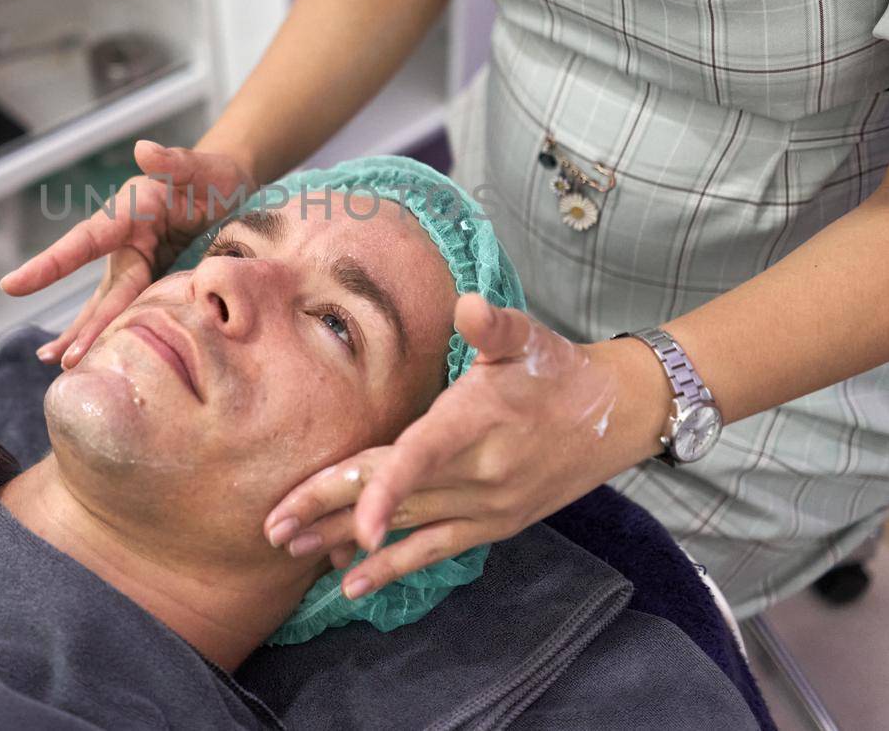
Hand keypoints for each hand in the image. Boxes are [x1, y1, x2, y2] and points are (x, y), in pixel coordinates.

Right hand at [0, 140, 255, 366]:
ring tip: (58, 364)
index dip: (50, 265)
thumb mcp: (201, 167)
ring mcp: (134, 261)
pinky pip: (127, 309)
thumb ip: (174, 160)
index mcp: (127, 213)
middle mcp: (123, 240)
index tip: (12, 285)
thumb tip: (143, 148)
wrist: (226, 186)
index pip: (84, 241)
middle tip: (58, 358)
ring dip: (85, 335)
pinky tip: (90, 355)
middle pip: (100, 288)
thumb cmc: (212, 174)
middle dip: (81, 324)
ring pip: (107, 304)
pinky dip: (108, 332)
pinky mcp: (149, 278)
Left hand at [262, 294, 667, 598]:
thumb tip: (470, 305)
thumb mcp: (528, 335)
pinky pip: (434, 550)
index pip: (424, 456)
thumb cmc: (558, 369)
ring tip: (290, 549)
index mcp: (478, 420)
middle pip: (394, 492)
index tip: (357, 520)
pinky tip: (350, 583)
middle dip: (329, 508)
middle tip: (272, 526)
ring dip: (344, 539)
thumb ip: (494, 323)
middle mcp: (480, 472)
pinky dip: (392, 567)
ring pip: (405, 526)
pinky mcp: (492, 524)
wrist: (616, 416)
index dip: (387, 487)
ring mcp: (486, 505)